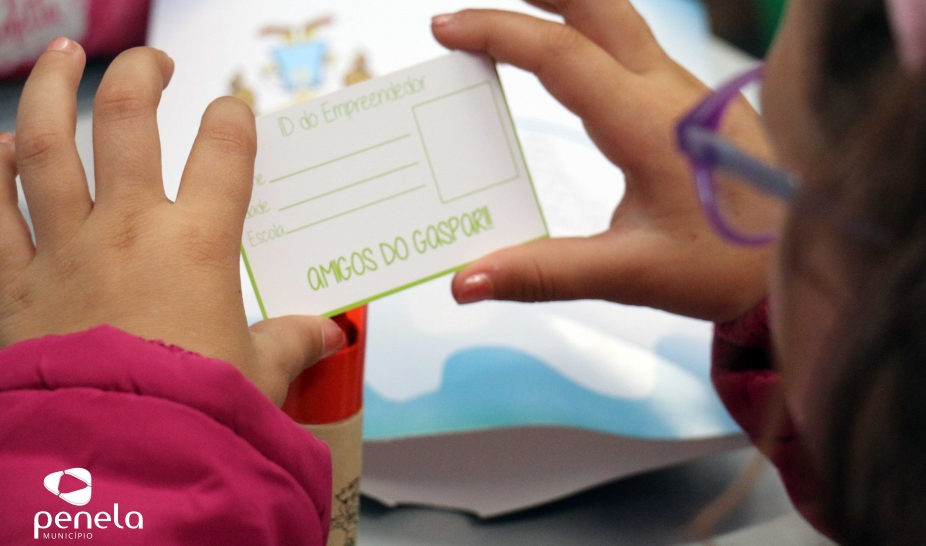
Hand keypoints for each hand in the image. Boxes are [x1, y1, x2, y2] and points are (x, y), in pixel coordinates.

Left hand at [0, 39, 344, 404]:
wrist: (117, 457)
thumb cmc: (197, 411)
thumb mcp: (259, 373)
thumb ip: (294, 342)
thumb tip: (332, 334)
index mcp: (198, 244)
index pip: (223, 155)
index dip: (232, 120)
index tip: (233, 110)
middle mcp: (129, 229)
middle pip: (127, 124)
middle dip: (141, 77)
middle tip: (154, 61)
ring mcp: (66, 249)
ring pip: (45, 147)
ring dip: (54, 92)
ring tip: (67, 57)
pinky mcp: (16, 283)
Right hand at [432, 1, 774, 321]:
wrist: (793, 264)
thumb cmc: (726, 267)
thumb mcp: (630, 275)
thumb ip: (544, 274)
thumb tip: (465, 281)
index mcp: (650, 126)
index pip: (563, 55)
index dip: (499, 34)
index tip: (447, 30)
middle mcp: (670, 92)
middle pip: (598, 5)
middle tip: (473, 7)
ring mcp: (685, 91)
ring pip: (618, 18)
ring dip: (561, 5)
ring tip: (510, 12)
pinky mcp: (690, 102)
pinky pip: (632, 46)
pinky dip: (585, 33)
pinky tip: (564, 55)